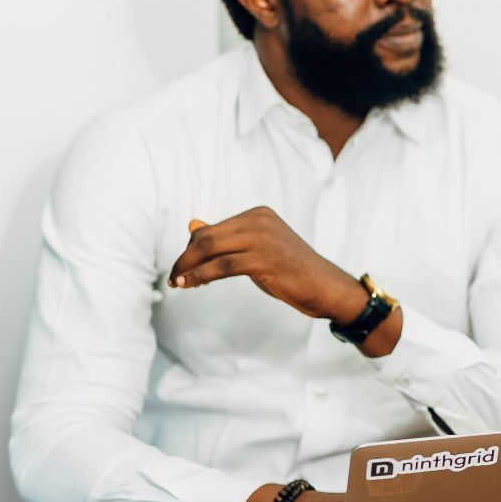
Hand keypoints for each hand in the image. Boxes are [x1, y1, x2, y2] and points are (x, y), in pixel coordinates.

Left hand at [170, 208, 366, 321]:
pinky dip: (200, 276)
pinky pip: (221, 266)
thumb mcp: (257, 250)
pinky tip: (190, 284)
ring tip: (178, 283)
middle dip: (185, 258)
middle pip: (207, 237)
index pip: (213, 229)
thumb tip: (192, 225)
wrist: (326, 287)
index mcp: (258, 214)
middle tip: (173, 277)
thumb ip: (227, 238)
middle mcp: (259, 220)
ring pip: (210, 249)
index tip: (184, 268)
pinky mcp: (263, 259)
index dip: (192, 249)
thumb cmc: (292, 270)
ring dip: (188, 268)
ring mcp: (262, 238)